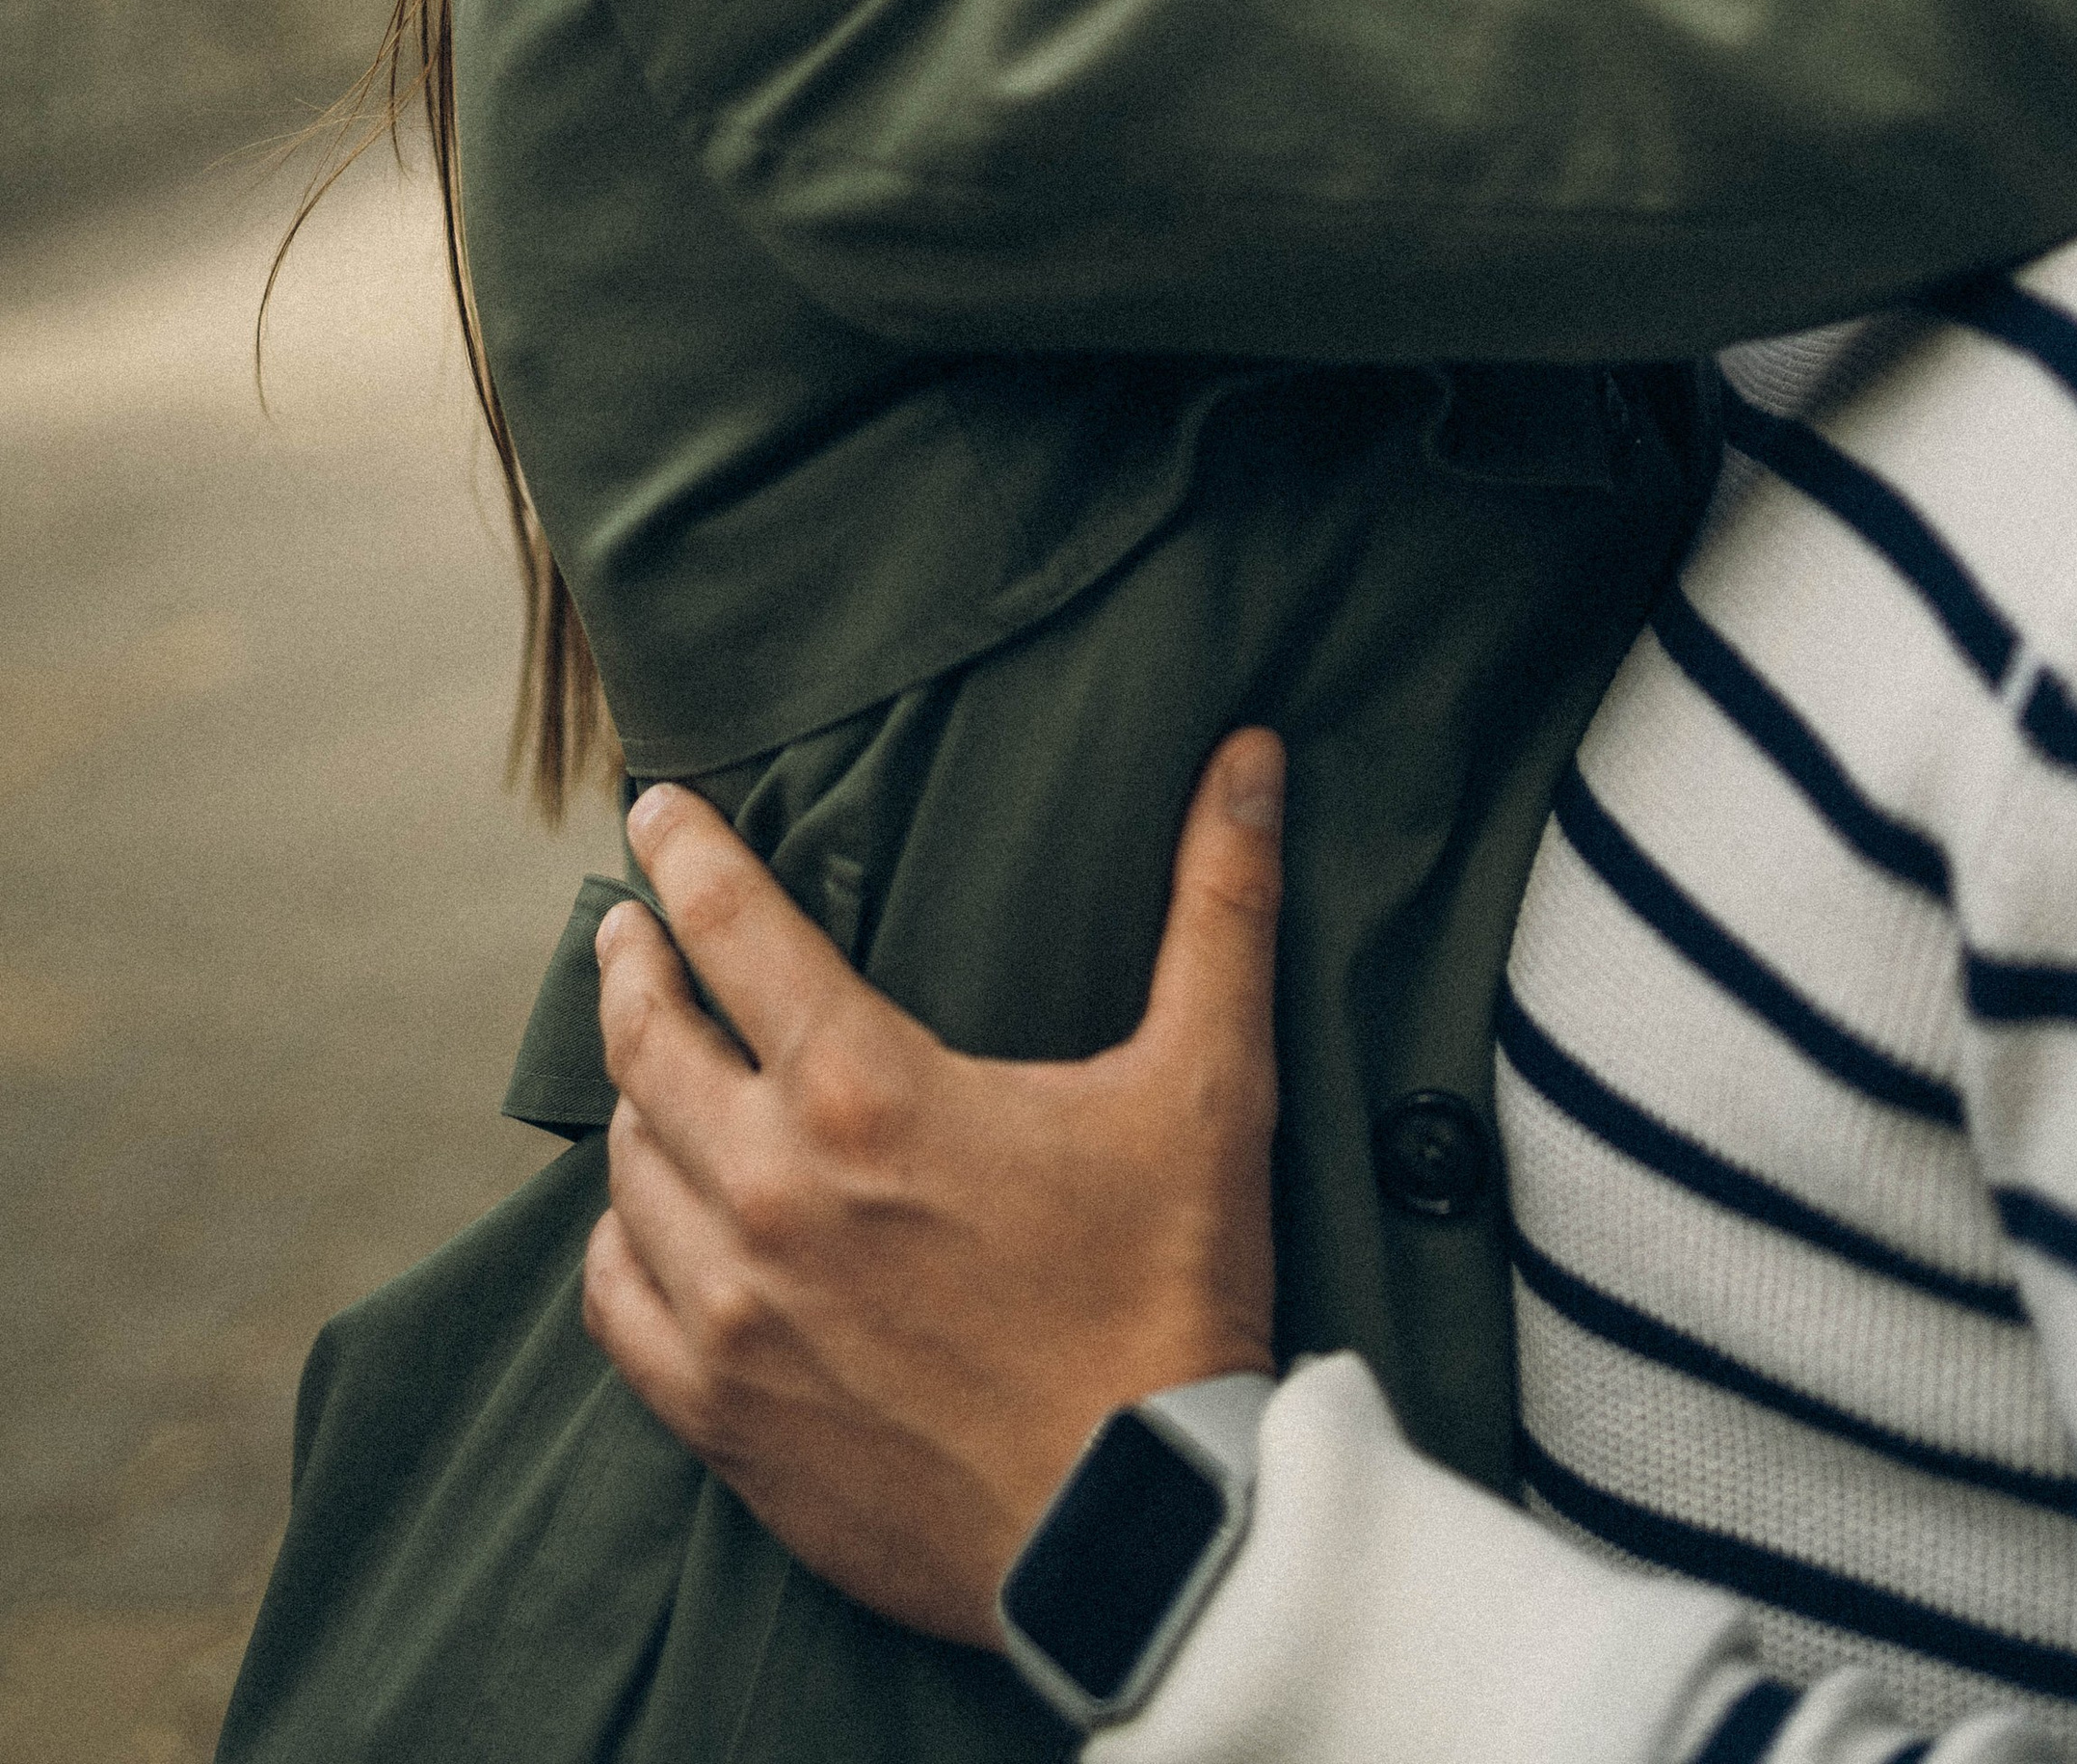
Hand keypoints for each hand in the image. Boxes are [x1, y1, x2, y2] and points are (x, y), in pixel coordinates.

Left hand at [583, 729, 1285, 1644]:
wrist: (1137, 1531)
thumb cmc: (1172, 1297)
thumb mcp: (1208, 1087)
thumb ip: (1220, 906)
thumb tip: (1248, 756)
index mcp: (868, 1095)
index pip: (732, 928)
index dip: (684, 851)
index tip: (655, 811)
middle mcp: (773, 1192)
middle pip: (649, 1040)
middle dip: (634, 965)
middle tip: (629, 927)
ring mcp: (734, 1310)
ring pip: (627, 1166)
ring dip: (631, 1099)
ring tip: (648, 1060)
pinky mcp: (723, 1414)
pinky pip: (616, 1300)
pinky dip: (618, 1240)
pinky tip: (638, 1216)